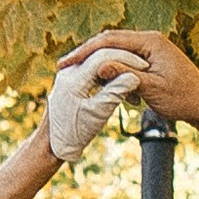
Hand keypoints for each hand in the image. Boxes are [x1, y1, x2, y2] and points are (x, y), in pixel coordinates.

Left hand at [46, 42, 149, 161]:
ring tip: (136, 75)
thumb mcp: (98, 113)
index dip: (126, 59)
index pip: (103, 56)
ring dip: (118, 66)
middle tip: (145, 66)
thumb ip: (115, 92)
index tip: (145, 66)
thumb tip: (135, 76)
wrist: (53, 143)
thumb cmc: (74, 133)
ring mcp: (69, 74)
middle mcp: (68, 71)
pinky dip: (109, 73)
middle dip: (124, 59)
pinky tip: (123, 82)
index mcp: (73, 78)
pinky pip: (93, 69)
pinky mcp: (72, 80)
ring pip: (98, 61)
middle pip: (100, 55)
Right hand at [68, 29, 198, 176]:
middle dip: (87, 54)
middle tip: (65, 66)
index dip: (84, 51)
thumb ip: (125, 74)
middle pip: (110, 41)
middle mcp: (150, 39)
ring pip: (116, 50)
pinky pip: (126, 59)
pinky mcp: (152, 59)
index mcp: (151, 42)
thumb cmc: (182, 98)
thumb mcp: (151, 89)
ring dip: (99, 62)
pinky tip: (102, 80)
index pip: (109, 40)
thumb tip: (99, 64)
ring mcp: (152, 48)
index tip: (66, 63)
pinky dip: (112, 68)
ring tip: (79, 74)